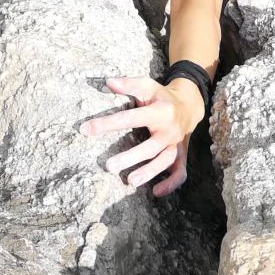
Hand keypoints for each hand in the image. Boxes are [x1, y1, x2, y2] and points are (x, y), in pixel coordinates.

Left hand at [79, 75, 203, 196]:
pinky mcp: (181, 155)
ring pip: (165, 160)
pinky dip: (171, 184)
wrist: (189, 104)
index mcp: (159, 110)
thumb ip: (128, 84)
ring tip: (130, 181)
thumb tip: (107, 82)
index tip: (85, 130)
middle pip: (151, 145)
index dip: (107, 124)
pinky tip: (156, 192)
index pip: (130, 118)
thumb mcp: (146, 85)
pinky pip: (180, 172)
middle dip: (131, 157)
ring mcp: (176, 143)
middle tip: (109, 166)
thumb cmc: (160, 96)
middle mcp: (169, 129)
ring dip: (149, 172)